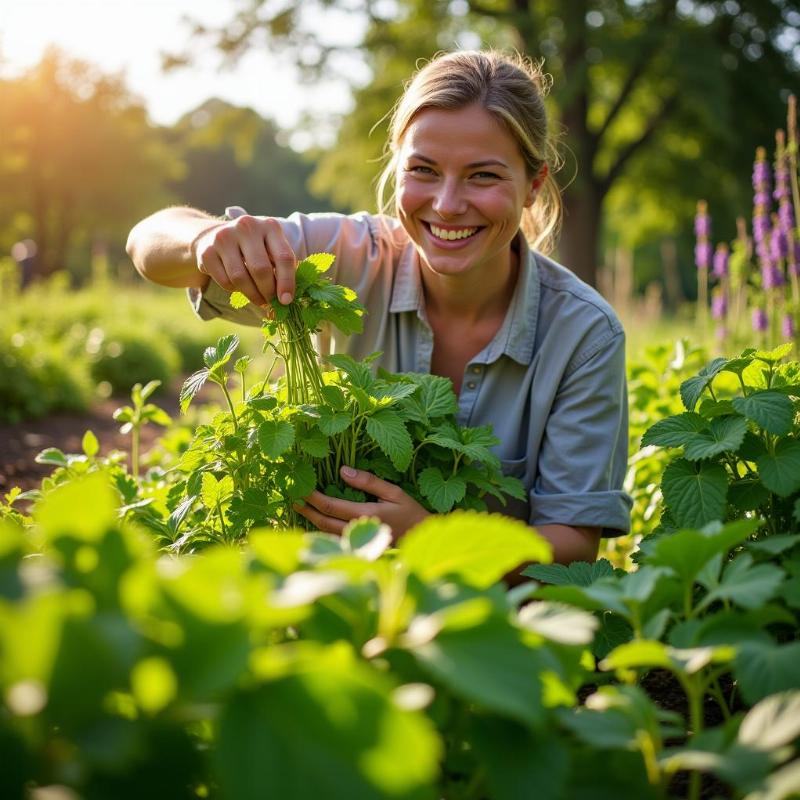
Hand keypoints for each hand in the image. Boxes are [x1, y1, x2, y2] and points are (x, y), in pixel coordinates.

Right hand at [193, 215, 296, 307]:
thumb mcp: (271, 249)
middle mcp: (247, 226)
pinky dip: (234, 290)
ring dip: (252, 295)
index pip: (284, 257)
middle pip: (261, 269)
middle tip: (271, 303)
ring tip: (258, 299)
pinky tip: (238, 285)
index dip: (287, 282)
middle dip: (268, 292)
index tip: (286, 301)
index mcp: (270, 226)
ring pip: (240, 278)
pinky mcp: (207, 251)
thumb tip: (286, 299)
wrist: (215, 236)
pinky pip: (225, 281)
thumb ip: (281, 268)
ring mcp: (224, 237)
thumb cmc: (253, 248)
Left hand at [294, 465, 429, 539]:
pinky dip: (323, 533)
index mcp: (366, 514)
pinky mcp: (361, 550)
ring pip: (327, 535)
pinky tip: (317, 524)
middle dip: (307, 511)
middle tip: (292, 500)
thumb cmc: (412, 514)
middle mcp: (358, 532)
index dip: (313, 498)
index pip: (331, 506)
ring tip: (300, 510)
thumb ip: (369, 481)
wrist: (423, 540)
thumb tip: (343, 470)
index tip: (301, 489)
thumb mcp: (395, 492)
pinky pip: (336, 541)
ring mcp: (359, 544)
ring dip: (312, 522)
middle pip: (323, 523)